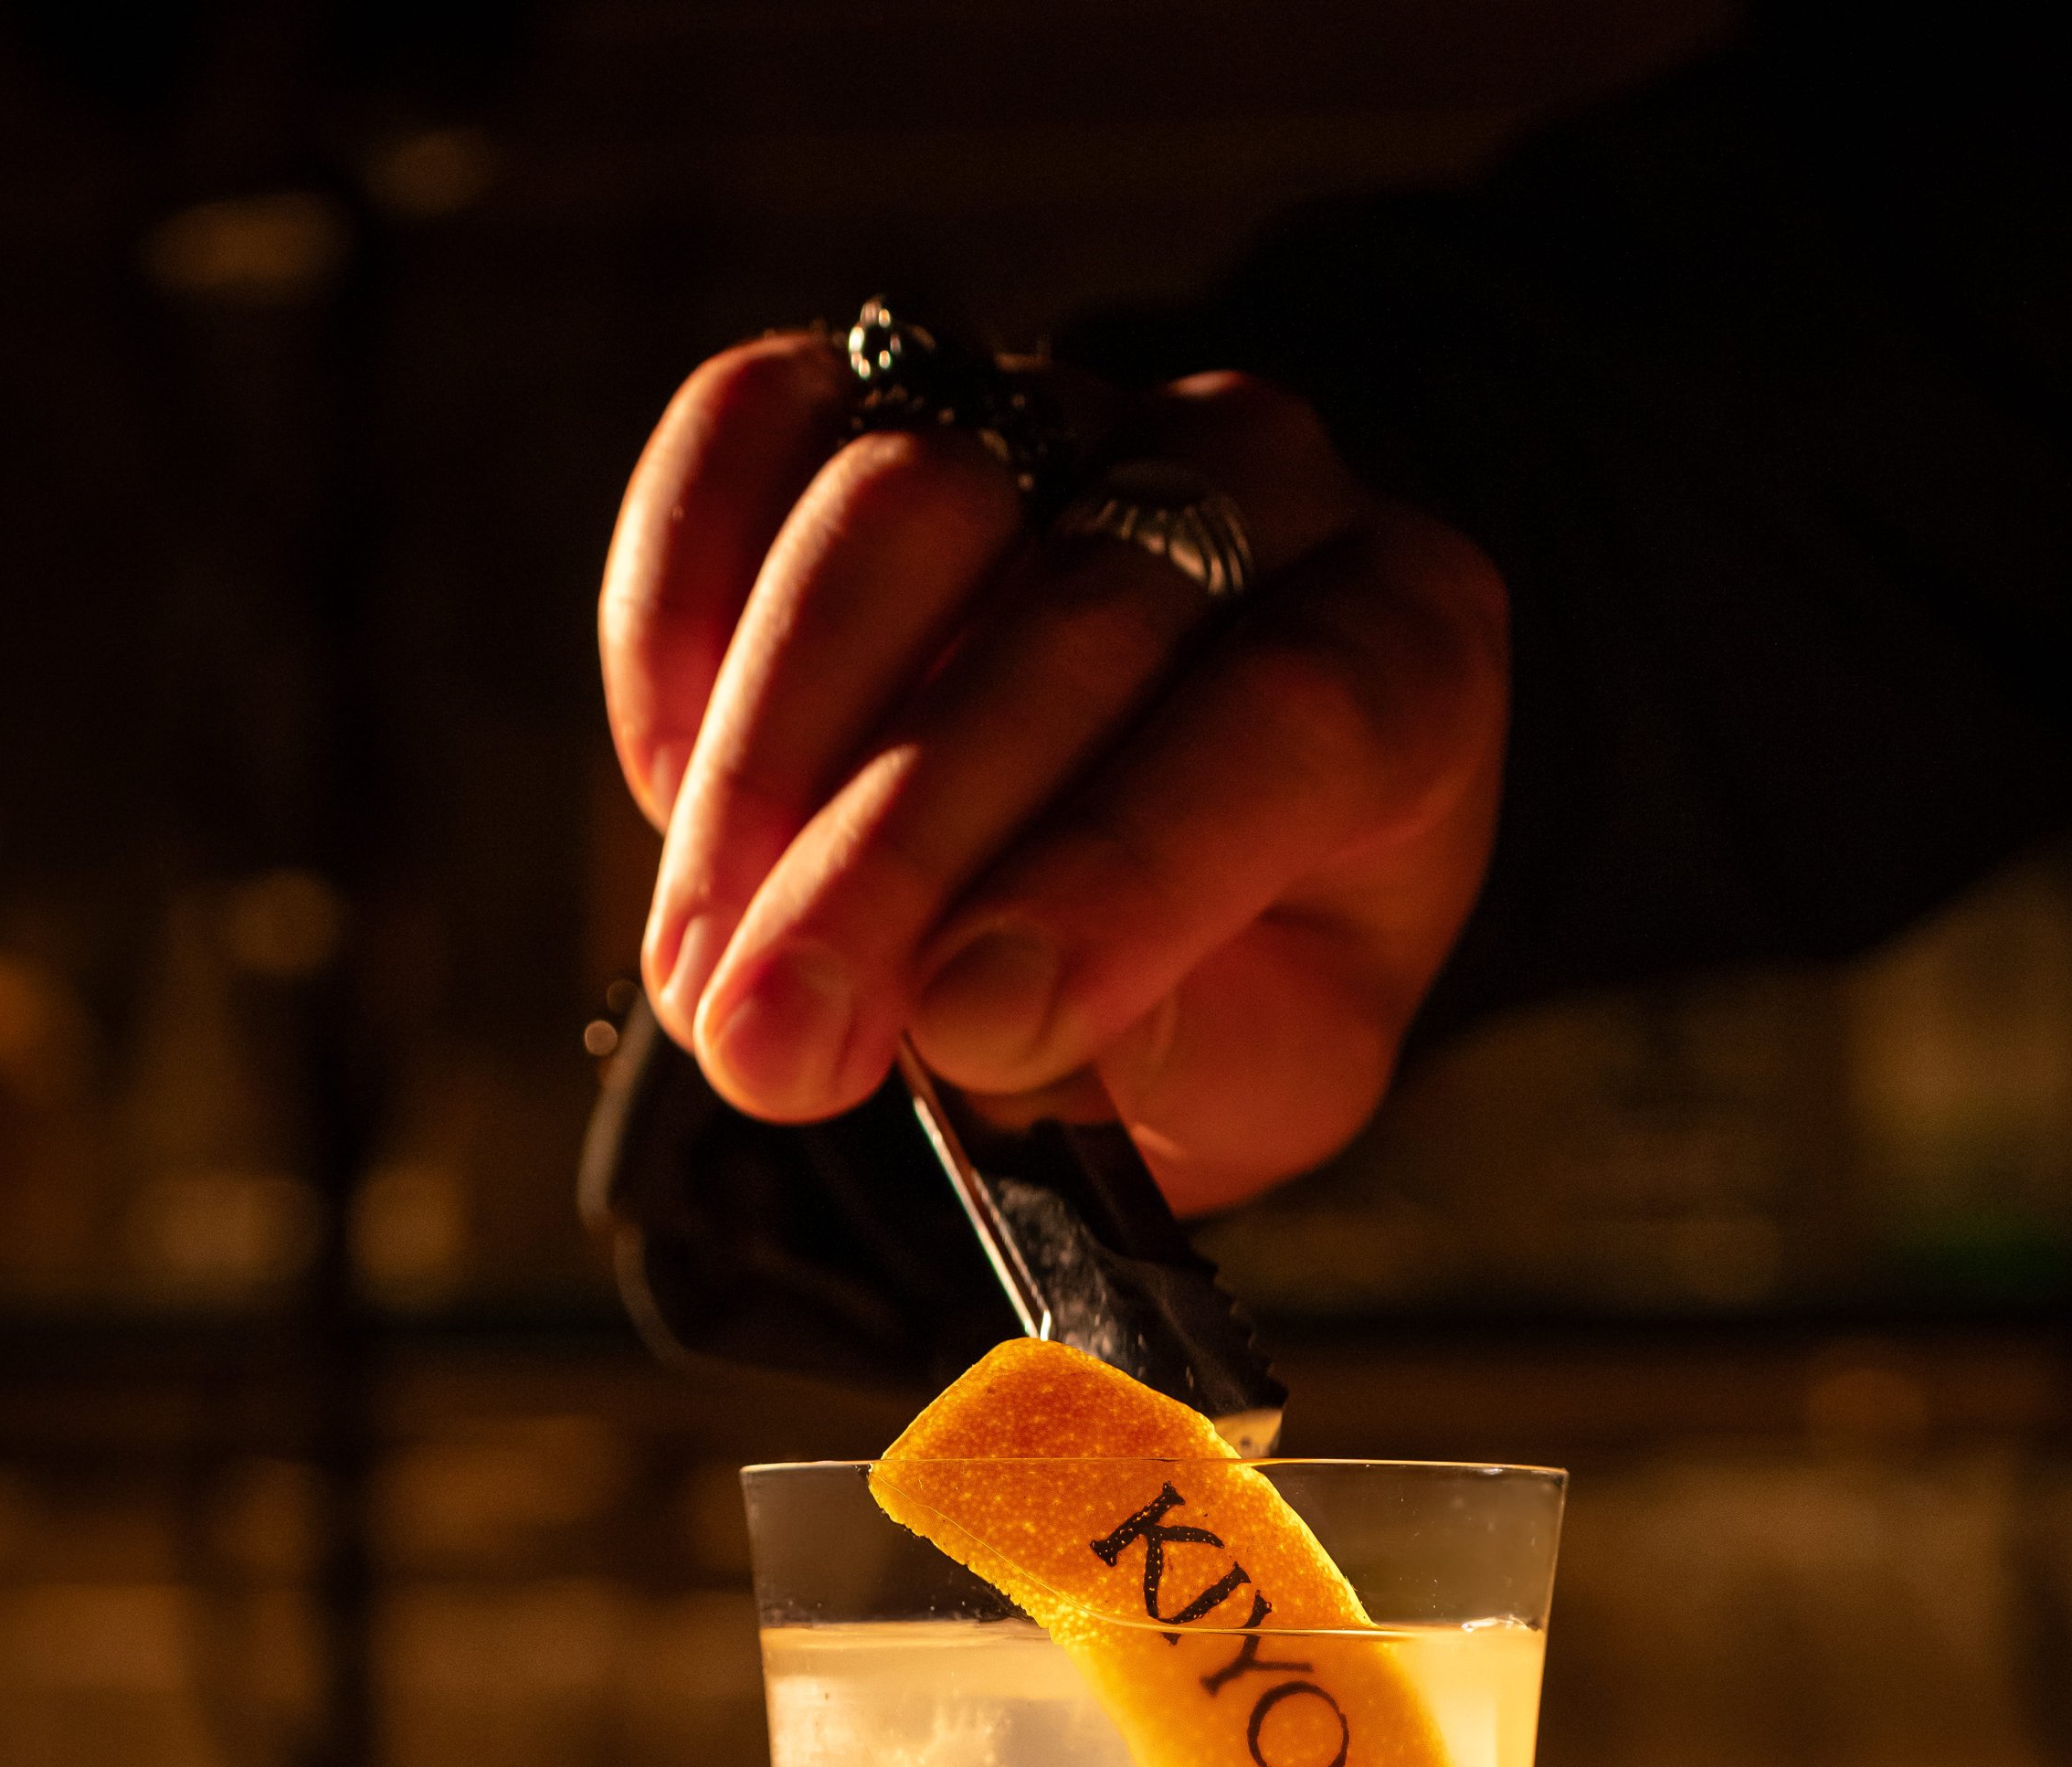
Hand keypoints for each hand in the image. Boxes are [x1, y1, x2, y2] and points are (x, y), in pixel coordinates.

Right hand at [599, 332, 1506, 1214]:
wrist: (1175, 868)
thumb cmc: (1242, 980)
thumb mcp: (1271, 1071)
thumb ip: (1167, 1045)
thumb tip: (966, 1017)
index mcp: (1408, 649)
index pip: (1294, 717)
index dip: (1121, 874)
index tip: (969, 1027)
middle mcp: (1256, 486)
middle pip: (1077, 613)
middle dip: (897, 852)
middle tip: (774, 1044)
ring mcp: (1063, 413)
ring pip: (905, 505)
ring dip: (771, 760)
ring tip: (707, 972)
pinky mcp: (883, 390)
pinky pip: (754, 430)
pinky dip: (681, 610)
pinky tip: (663, 791)